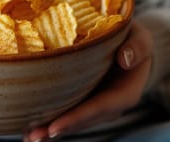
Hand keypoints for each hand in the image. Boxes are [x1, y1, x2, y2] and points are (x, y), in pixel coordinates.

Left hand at [24, 21, 152, 141]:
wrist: (130, 44)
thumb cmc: (134, 39)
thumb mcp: (141, 38)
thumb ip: (137, 47)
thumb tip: (124, 59)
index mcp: (125, 93)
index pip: (99, 108)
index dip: (77, 117)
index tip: (55, 126)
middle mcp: (109, 105)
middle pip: (82, 120)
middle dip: (58, 128)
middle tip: (34, 135)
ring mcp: (95, 104)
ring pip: (73, 120)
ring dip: (50, 129)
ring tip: (28, 136)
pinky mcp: (84, 99)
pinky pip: (67, 111)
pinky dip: (50, 119)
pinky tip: (29, 126)